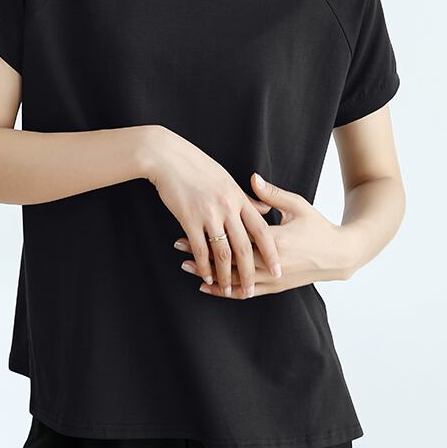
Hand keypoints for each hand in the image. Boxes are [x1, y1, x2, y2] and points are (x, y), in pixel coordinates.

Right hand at [142, 128, 282, 297]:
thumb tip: (264, 209)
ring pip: (223, 252)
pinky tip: (206, 277)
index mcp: (239, 197)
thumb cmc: (197, 167)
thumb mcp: (227, 178)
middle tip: (253, 290)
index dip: (271, 252)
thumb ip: (246, 197)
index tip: (278, 270)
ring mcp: (209, 213)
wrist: (168, 157)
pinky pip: (200, 248)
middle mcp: (228, 207)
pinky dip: (204, 266)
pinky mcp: (189, 218)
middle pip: (245, 246)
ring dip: (226, 275)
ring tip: (229, 290)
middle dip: (250, 272)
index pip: (261, 230)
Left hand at [173, 173, 355, 298]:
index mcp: (276, 240)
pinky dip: (225, 291)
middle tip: (178, 249)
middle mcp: (272, 264)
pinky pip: (246, 293)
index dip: (211, 235)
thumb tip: (251, 178)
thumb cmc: (318, 226)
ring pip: (234, 281)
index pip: (235, 239)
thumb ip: (272, 195)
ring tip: (186, 269)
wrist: (339, 255)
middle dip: (202, 256)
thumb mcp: (297, 205)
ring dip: (209, 275)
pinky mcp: (276, 287)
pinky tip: (208, 287)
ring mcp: (274, 279)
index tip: (189, 228)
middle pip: (229, 261)